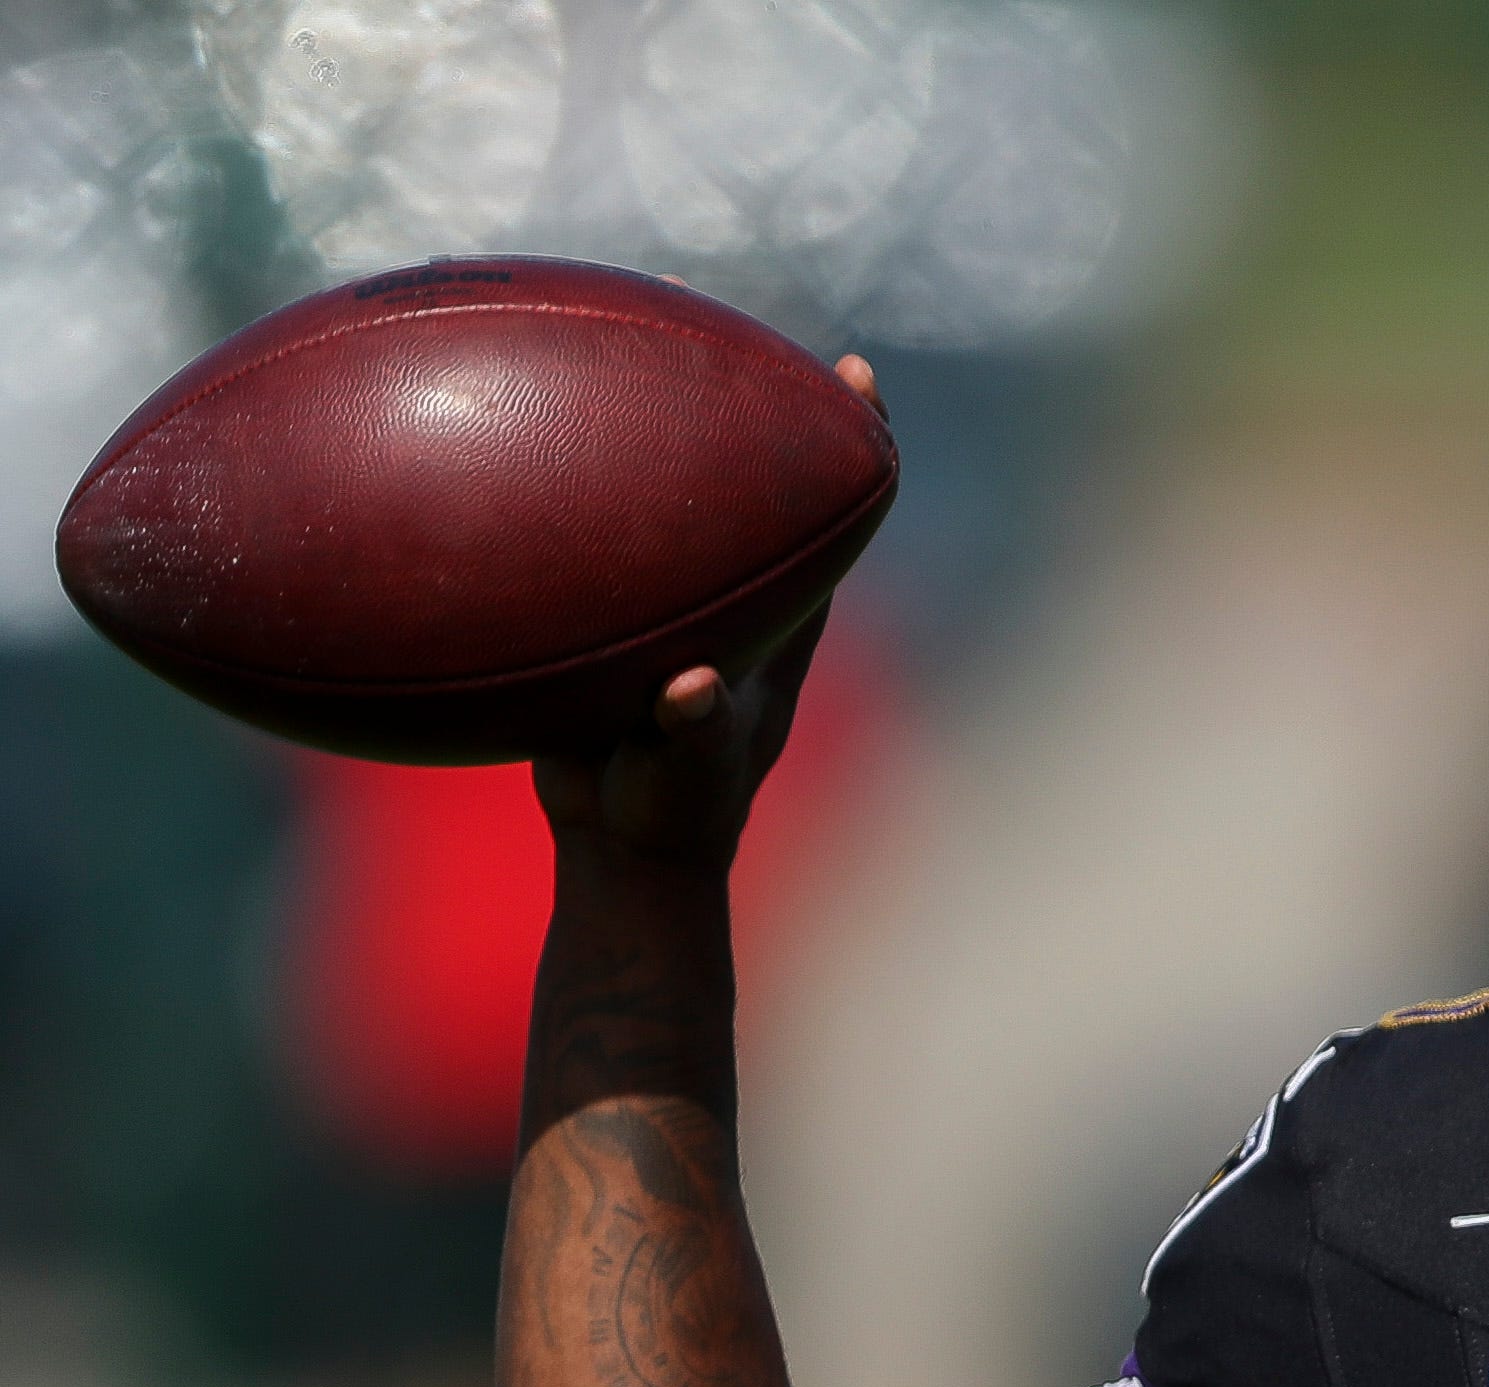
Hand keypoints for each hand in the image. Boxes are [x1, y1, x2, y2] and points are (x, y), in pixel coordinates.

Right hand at [529, 353, 884, 871]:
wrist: (621, 851)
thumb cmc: (677, 815)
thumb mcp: (688, 774)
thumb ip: (693, 731)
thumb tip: (689, 686)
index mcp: (781, 618)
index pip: (834, 514)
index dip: (854, 442)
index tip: (856, 371)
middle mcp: (734, 591)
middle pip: (752, 472)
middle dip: (744, 389)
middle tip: (712, 306)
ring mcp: (674, 596)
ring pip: (669, 489)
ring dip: (647, 416)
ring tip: (611, 322)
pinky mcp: (610, 613)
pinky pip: (592, 531)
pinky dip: (561, 482)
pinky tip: (505, 422)